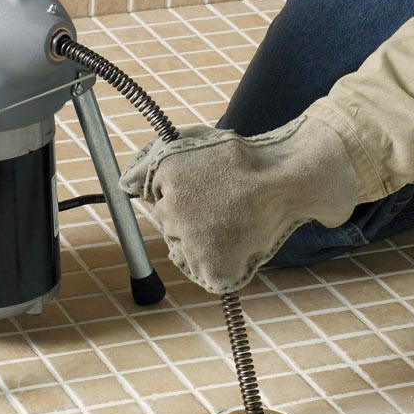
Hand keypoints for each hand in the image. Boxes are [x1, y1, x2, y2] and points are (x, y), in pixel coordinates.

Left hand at [120, 117, 358, 293]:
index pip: (154, 199)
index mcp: (165, 176)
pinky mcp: (210, 266)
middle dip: (190, 214)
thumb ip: (152, 160)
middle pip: (167, 222)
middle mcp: (173, 210)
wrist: (289, 178)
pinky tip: (234, 239)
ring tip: (232, 216)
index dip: (182, 193)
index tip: (208, 185)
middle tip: (223, 201)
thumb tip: (124, 185)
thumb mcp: (192, 143)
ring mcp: (192, 240)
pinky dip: (216, 262)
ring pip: (183, 246)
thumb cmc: (243, 159)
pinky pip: (201, 270)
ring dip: (202, 237)